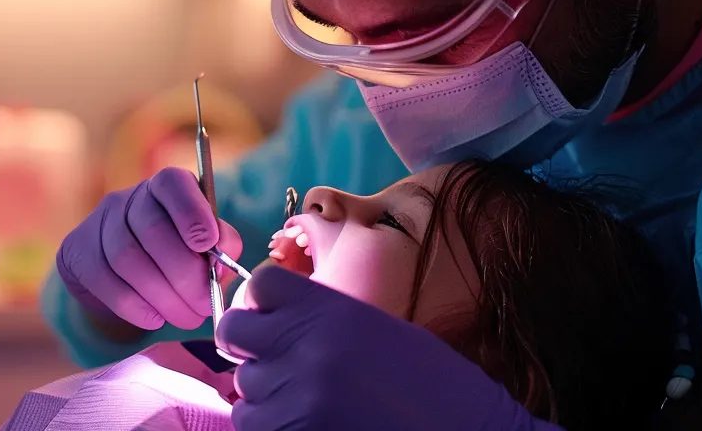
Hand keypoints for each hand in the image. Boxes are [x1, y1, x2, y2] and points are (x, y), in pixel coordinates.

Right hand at [56, 167, 243, 330]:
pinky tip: (155, 318)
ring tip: (186, 317)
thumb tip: (223, 264)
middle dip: (184, 274)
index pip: (172, 184)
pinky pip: (105, 282)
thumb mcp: (204, 244)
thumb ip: (220, 247)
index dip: (191, 212)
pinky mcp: (77, 252)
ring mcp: (98, 223)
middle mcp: (129, 198)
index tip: (208, 244)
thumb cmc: (177, 252)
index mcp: (165, 186)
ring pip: (127, 259)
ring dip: (162, 296)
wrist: (119, 271)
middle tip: (205, 305)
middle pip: (152, 230)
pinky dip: (135, 306)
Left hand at [219, 266, 552, 430]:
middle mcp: (304, 346)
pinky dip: (272, 425)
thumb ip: (321, 322)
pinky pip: (252, 424)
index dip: (263, 302)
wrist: (466, 430)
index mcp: (331, 309)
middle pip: (234, 332)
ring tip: (309, 401)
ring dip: (265, 394)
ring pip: (243, 388)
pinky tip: (309, 423)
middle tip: (275, 361)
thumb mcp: (377, 331)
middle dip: (249, 345)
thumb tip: (274, 327)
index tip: (274, 318)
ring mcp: (293, 396)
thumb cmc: (432, 384)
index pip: (261, 285)